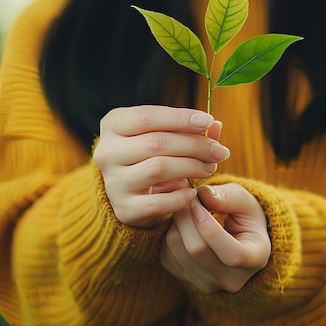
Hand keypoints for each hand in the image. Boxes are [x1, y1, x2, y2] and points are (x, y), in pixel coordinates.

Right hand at [93, 106, 228, 227]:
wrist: (131, 193)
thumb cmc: (151, 155)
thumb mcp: (165, 135)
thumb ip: (189, 130)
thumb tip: (217, 126)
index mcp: (113, 124)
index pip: (147, 116)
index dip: (180, 118)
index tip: (209, 121)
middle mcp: (106, 152)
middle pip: (156, 143)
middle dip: (194, 146)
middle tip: (219, 151)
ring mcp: (112, 182)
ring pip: (157, 169)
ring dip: (191, 167)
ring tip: (209, 168)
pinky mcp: (123, 208)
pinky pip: (157, 202)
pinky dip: (180, 197)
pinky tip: (193, 192)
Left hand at [160, 184, 270, 292]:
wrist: (238, 238)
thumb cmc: (245, 216)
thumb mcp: (245, 201)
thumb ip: (228, 196)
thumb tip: (203, 193)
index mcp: (255, 259)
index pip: (232, 254)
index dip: (210, 228)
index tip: (197, 202)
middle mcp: (231, 279)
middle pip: (198, 251)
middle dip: (186, 217)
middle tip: (183, 195)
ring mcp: (206, 283)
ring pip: (177, 251)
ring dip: (176, 223)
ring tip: (184, 206)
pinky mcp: (184, 279)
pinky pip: (167, 254)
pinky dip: (170, 233)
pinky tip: (181, 222)